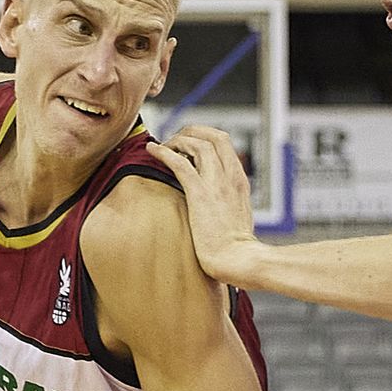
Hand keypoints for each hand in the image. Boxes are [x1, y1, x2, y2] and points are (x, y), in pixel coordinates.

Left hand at [146, 126, 262, 283]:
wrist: (238, 259)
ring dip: (176, 141)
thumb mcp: (237, 218)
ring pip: (197, 144)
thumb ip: (227, 205)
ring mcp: (216, 183)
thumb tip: (214, 204)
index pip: (224, 143)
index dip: (203, 137)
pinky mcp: (200, 193)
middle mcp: (230, 176)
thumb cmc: (236, 248)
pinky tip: (152, 150)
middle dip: (191, 131)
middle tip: (175, 140)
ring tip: (163, 147)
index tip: (188, 144)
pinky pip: (179, 163)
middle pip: (213, 135)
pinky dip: (164, 152)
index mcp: (239, 180)